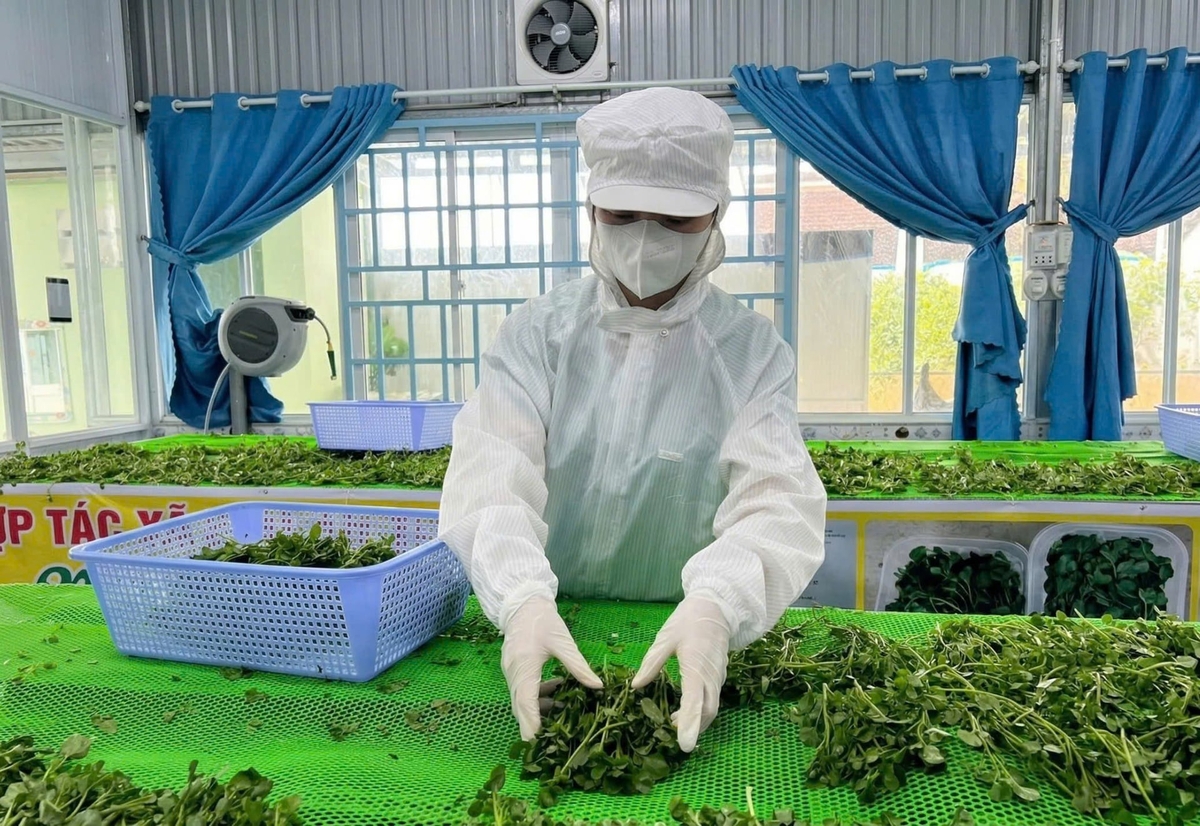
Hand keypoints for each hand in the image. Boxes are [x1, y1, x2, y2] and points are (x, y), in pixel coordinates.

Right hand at [502, 596, 601, 739]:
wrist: (523, 604)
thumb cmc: (543, 620)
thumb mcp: (563, 642)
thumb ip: (578, 665)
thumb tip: (597, 686)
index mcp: (524, 664)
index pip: (525, 699)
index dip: (531, 721)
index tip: (536, 740)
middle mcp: (513, 671)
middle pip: (520, 705)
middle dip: (532, 725)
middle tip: (545, 745)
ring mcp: (511, 671)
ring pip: (521, 699)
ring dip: (537, 711)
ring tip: (562, 717)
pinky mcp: (514, 669)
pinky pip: (523, 690)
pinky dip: (537, 698)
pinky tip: (556, 695)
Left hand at [632, 596, 730, 751]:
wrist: (716, 608)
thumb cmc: (688, 621)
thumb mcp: (665, 638)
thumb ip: (651, 663)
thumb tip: (636, 686)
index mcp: (696, 667)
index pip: (695, 702)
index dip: (690, 724)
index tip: (685, 745)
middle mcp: (710, 676)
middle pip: (707, 711)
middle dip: (693, 728)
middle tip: (674, 739)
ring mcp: (717, 677)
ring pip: (711, 707)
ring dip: (697, 721)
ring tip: (673, 723)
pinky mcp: (718, 676)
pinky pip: (712, 699)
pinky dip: (701, 710)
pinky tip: (684, 711)